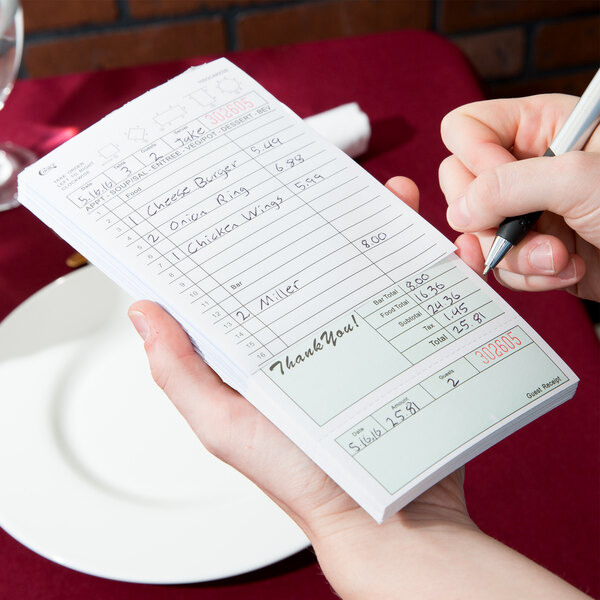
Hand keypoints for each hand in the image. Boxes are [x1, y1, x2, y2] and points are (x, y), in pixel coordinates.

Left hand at [128, 177, 477, 598]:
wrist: (388, 519)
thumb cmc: (301, 478)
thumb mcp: (226, 426)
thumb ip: (181, 374)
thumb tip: (145, 311)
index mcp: (273, 345)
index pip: (263, 276)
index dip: (260, 233)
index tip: (264, 194)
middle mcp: (319, 335)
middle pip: (327, 262)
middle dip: (337, 218)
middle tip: (343, 184)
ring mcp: (370, 339)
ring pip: (382, 270)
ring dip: (393, 232)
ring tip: (398, 201)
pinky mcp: (414, 351)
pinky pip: (432, 300)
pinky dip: (444, 271)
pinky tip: (452, 250)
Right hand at [439, 94, 599, 301]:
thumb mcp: (577, 180)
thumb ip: (508, 187)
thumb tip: (459, 212)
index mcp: (539, 126)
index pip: (466, 128)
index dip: (473, 157)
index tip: (499, 185)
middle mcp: (525, 167)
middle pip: (460, 183)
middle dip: (490, 217)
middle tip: (525, 225)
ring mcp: (525, 210)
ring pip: (476, 231)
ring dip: (516, 254)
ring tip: (559, 256)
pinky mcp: (530, 247)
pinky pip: (497, 262)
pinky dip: (526, 273)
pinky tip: (562, 269)